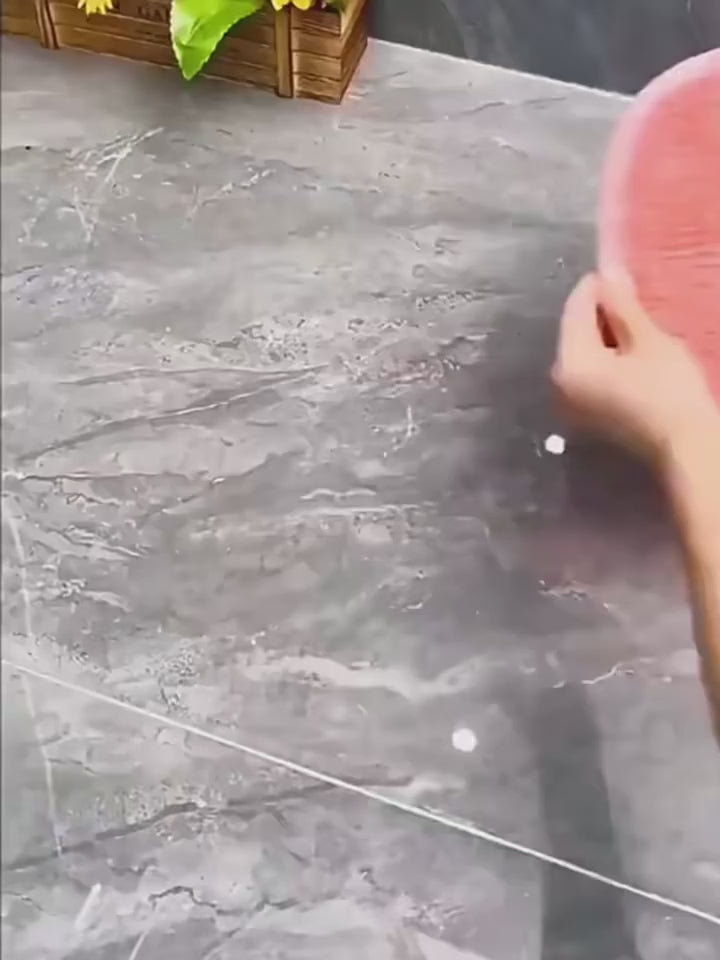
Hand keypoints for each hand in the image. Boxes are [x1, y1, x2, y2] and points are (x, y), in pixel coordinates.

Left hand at [552, 272, 719, 470]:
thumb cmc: (669, 390)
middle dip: (600, 311)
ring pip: (583, 352)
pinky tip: (631, 350)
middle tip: (631, 295)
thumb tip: (607, 273)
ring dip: (605, 333)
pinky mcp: (588, 412)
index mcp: (569, 363)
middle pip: (575, 331)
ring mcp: (572, 401)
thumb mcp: (647, 340)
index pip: (575, 310)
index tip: (618, 271)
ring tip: (635, 320)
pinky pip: (590, 372)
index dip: (596, 287)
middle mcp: (560, 383)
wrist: (685, 446)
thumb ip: (622, 306)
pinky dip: (607, 357)